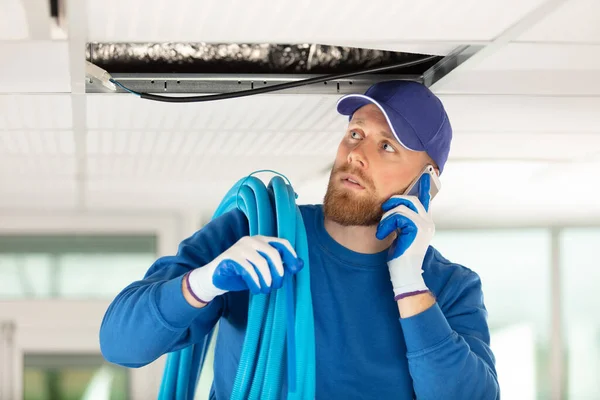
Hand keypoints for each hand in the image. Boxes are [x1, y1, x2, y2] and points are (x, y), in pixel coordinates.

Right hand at [186, 235, 302, 302]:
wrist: (214, 278)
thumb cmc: (241, 273)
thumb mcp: (261, 268)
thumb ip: (277, 265)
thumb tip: (300, 265)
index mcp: (261, 240)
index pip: (282, 243)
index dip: (291, 255)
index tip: (295, 269)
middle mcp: (251, 240)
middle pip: (273, 253)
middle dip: (279, 271)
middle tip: (277, 284)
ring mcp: (240, 248)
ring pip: (262, 263)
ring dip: (267, 280)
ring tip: (265, 289)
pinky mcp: (231, 258)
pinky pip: (249, 270)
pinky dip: (255, 282)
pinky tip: (256, 289)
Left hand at [376, 174, 434, 300]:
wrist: (404, 274)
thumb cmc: (399, 257)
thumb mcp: (399, 236)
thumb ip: (400, 222)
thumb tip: (392, 209)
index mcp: (424, 222)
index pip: (425, 200)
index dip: (425, 187)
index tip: (425, 175)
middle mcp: (428, 222)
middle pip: (410, 199)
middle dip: (393, 202)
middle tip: (384, 213)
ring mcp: (424, 225)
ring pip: (402, 206)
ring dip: (387, 217)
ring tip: (383, 230)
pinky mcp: (417, 229)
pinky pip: (398, 215)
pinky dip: (386, 224)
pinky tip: (383, 234)